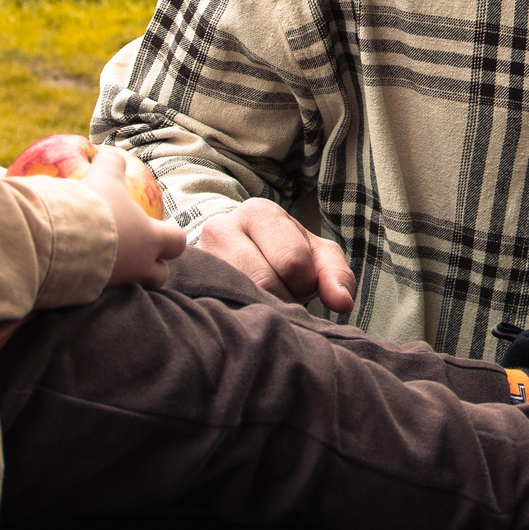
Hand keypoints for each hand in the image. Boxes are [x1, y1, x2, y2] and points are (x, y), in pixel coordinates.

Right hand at [89, 145, 185, 289]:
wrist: (60, 241)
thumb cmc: (94, 208)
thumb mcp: (104, 176)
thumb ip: (112, 163)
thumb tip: (108, 151)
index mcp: (150, 239)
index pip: (177, 242)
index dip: (172, 236)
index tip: (163, 230)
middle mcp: (139, 266)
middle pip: (159, 275)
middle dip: (154, 267)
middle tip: (139, 253)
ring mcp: (118, 285)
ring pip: (131, 286)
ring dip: (124, 275)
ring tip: (106, 260)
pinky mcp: (93, 297)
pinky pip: (100, 292)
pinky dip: (94, 282)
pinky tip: (78, 269)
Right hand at [195, 197, 355, 313]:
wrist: (230, 255)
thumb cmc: (279, 255)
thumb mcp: (315, 255)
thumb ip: (336, 275)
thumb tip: (342, 303)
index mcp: (259, 212)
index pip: (293, 261)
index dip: (305, 283)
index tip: (297, 282)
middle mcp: (222, 227)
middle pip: (265, 281)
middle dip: (283, 298)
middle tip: (280, 295)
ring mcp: (199, 256)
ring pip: (241, 297)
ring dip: (262, 309)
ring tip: (262, 300)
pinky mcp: (186, 282)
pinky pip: (219, 308)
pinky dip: (239, 316)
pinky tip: (243, 310)